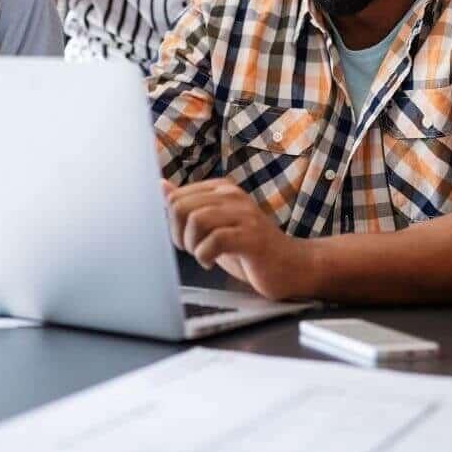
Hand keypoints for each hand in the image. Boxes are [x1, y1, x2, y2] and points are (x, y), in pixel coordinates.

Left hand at [162, 178, 311, 299]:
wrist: (291, 265)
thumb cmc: (249, 247)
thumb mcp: (214, 225)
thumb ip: (189, 205)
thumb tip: (160, 185)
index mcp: (221, 189)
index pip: (176, 197)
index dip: (172, 223)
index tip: (186, 239)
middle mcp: (232, 195)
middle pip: (181, 207)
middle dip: (178, 234)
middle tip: (193, 249)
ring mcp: (244, 214)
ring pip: (196, 220)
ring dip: (192, 245)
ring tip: (203, 255)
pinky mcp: (251, 236)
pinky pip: (215, 240)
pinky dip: (205, 255)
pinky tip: (211, 262)